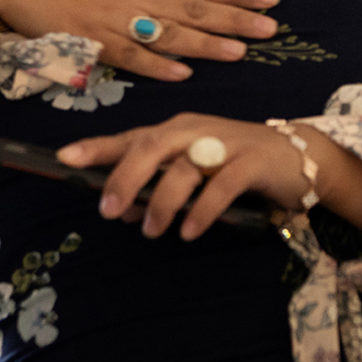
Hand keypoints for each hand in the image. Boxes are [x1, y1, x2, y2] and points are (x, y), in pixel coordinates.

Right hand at [0, 0, 280, 81]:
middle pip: (192, 7)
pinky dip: (153, 65)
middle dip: (234, 18)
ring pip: (166, 31)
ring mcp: (111, 16)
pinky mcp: (87, 39)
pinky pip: (125, 55)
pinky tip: (181, 74)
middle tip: (271, 28)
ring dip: (204, 43)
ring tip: (240, 51)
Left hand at [56, 113, 316, 239]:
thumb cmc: (235, 163)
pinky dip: (202, 210)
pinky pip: (221, 185)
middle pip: (151, 146)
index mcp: (176, 130)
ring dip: (162, 201)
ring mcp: (224, 142)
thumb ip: (156, 187)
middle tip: (107, 209)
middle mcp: (194, 130)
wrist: (297, 156)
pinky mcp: (252, 161)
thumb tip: (119, 209)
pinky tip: (190, 231)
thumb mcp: (192, 172)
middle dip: (124, 177)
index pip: (130, 138)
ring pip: (183, 167)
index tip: (64, 159)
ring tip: (151, 230)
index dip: (97, 147)